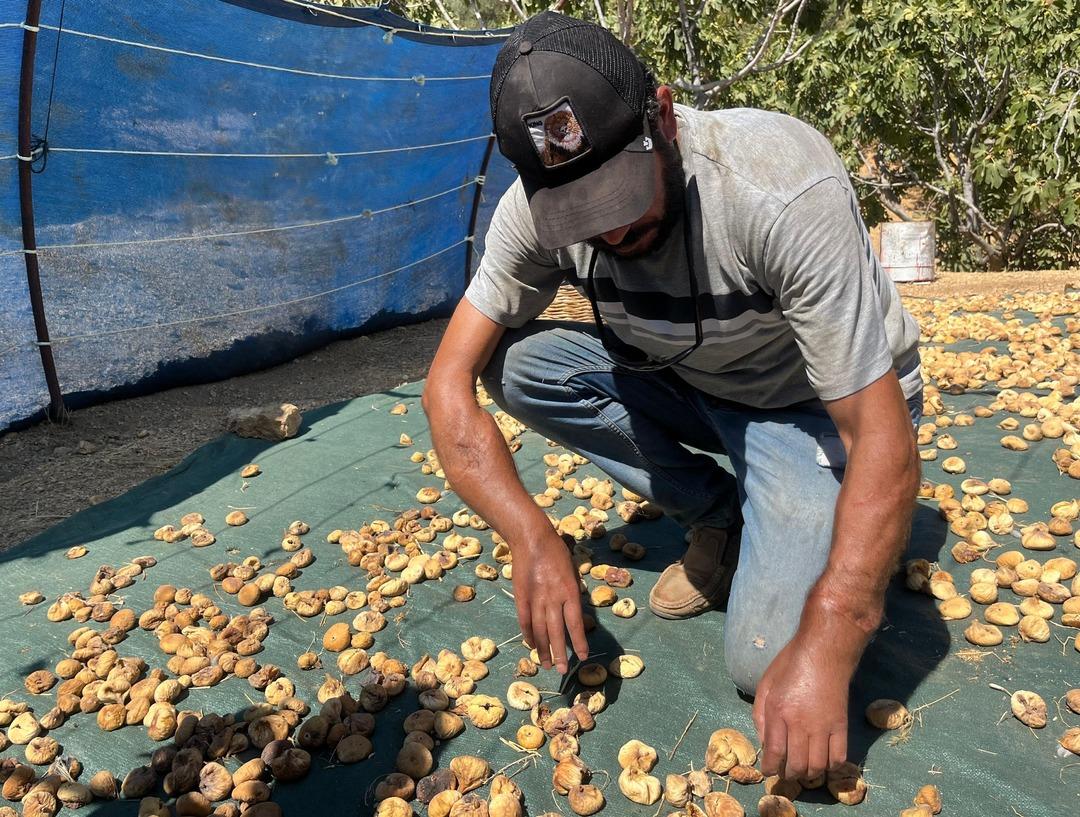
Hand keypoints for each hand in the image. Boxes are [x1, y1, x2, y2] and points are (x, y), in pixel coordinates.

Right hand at [511, 535, 589, 673]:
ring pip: (540, 630)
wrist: (531, 539)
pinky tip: (532, 646)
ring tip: (545, 664)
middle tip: (561, 670)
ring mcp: (535, 599)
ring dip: (543, 649)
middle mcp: (553, 598)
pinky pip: (525, 621)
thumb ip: (572, 594)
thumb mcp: (572, 571)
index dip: (579, 642)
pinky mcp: (521, 597)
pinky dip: (529, 635)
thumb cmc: (556, 551)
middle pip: (557, 632)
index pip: (576, 623)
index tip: (583, 657)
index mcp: (570, 591)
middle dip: (560, 653)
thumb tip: (573, 613)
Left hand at [752, 635, 851, 780]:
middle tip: (786, 771)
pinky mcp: (841, 726)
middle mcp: (801, 723)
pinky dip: (830, 767)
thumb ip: (760, 714)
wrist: (824, 651)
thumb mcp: (765, 684)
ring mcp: (823, 726)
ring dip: (809, 774)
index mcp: (778, 711)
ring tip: (803, 770)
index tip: (769, 771)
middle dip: (788, 774)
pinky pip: (838, 758)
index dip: (770, 768)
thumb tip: (763, 742)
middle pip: (796, 765)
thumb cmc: (790, 664)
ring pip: (817, 766)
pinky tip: (823, 763)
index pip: (774, 753)